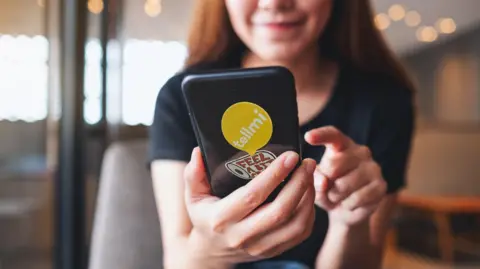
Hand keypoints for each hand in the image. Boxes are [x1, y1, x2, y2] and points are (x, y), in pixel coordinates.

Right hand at [183, 147, 316, 266]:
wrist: (211, 252)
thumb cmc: (204, 216)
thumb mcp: (192, 196)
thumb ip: (193, 174)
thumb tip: (198, 152)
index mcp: (222, 219)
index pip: (252, 196)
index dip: (274, 175)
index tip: (290, 156)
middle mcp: (242, 236)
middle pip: (280, 211)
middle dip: (299, 184)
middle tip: (307, 162)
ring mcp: (260, 247)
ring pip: (295, 225)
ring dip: (308, 198)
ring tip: (310, 175)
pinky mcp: (274, 251)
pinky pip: (300, 234)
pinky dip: (309, 213)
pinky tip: (308, 194)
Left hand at [304, 126, 386, 226]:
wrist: (347, 209)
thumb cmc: (328, 189)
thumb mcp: (316, 183)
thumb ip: (316, 178)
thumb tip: (325, 181)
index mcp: (342, 145)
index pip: (333, 135)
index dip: (321, 135)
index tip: (308, 137)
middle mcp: (361, 152)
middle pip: (334, 165)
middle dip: (325, 181)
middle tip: (328, 187)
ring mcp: (373, 168)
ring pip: (344, 184)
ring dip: (335, 196)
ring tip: (337, 196)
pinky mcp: (381, 186)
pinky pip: (357, 198)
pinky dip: (348, 205)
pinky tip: (349, 203)